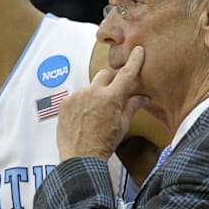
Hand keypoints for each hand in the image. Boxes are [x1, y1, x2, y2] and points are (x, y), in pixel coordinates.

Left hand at [56, 46, 148, 160]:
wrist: (81, 157)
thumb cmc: (104, 144)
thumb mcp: (123, 125)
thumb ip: (132, 106)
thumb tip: (143, 97)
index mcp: (111, 98)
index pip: (126, 74)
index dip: (134, 61)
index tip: (138, 51)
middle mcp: (93, 93)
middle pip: (105, 74)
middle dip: (110, 81)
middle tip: (112, 96)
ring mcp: (77, 96)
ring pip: (90, 87)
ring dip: (94, 95)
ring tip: (94, 115)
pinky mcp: (65, 102)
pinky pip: (76, 97)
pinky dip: (81, 104)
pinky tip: (82, 118)